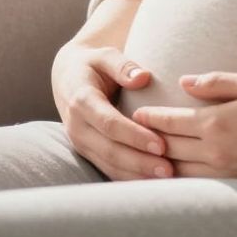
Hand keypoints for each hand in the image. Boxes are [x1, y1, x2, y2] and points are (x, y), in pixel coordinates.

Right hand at [50, 41, 175, 180]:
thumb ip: (122, 65)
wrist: (67, 78)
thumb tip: (142, 77)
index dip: (135, 136)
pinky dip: (129, 178)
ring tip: (166, 178)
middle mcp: (77, 126)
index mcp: (81, 101)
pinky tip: (151, 181)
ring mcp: (80, 143)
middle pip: (110, 150)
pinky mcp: (87, 152)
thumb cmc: (93, 65)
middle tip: (169, 168)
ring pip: (108, 165)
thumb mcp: (104, 55)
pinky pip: (108, 169)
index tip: (161, 145)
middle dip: (140, 162)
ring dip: (136, 174)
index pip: (109, 124)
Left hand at [128, 70, 236, 185]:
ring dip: (162, 166)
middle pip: (170, 150)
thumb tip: (185, 82)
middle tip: (131, 135)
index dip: (150, 117)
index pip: (171, 122)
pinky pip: (201, 186)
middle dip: (149, 142)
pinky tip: (178, 175)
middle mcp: (217, 153)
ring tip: (146, 158)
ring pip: (182, 173)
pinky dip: (184, 180)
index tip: (136, 113)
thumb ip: (216, 82)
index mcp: (217, 123)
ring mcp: (228, 174)